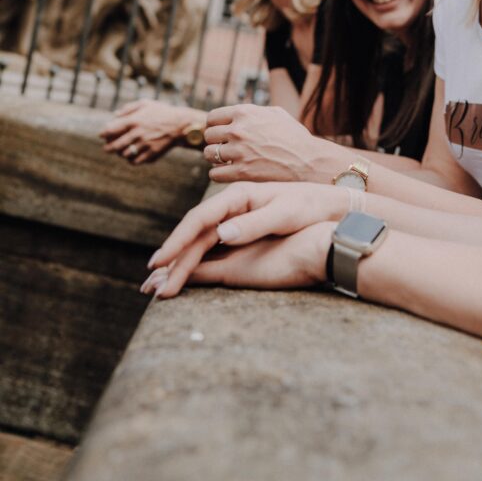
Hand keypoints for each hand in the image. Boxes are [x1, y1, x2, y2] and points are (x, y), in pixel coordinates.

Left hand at [100, 99, 203, 164]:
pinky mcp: (152, 153)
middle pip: (115, 146)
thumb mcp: (146, 104)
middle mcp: (137, 133)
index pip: (110, 130)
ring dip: (120, 154)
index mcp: (134, 120)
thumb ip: (128, 108)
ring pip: (124, 155)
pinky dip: (131, 160)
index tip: (102, 135)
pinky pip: (136, 161)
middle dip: (108, 148)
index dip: (103, 134)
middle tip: (106, 149)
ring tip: (121, 151)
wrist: (180, 124)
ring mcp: (144, 145)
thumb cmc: (162, 112)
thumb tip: (114, 115)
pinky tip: (132, 156)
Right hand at [142, 223, 333, 298]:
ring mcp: (235, 222)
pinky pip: (212, 249)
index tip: (161, 260)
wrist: (329, 207)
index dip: (178, 240)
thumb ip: (253, 224)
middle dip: (172, 256)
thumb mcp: (285, 214)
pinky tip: (183, 276)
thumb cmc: (309, 206)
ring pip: (199, 243)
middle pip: (194, 233)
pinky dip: (195, 263)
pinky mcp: (241, 234)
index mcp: (238, 197)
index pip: (199, 219)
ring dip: (179, 263)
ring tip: (159, 285)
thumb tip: (221, 234)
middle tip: (151, 280)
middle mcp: (232, 209)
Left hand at [203, 104, 344, 182]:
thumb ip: (253, 112)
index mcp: (245, 112)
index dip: (215, 126)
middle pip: (208, 136)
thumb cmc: (295, 137)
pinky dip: (220, 174)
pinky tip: (230, 173)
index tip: (221, 134)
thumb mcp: (276, 114)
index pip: (212, 118)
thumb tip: (235, 114)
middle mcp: (239, 130)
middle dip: (216, 142)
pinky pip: (214, 174)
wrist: (309, 161)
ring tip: (228, 161)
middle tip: (226, 149)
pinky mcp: (241, 173)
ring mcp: (238, 151)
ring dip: (216, 159)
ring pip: (208, 154)